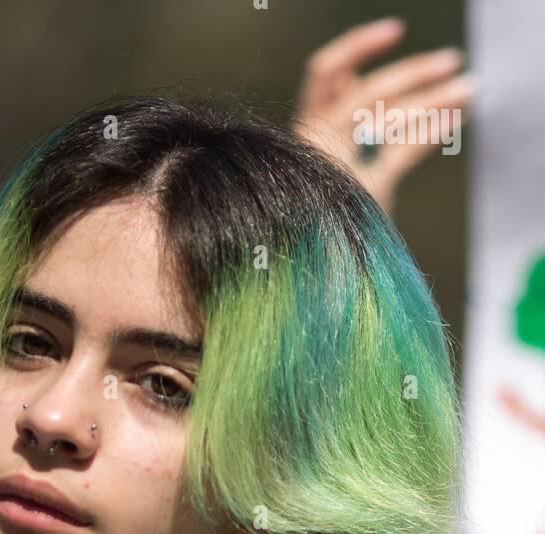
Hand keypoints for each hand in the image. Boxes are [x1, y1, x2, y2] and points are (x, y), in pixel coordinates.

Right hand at [292, 17, 477, 215]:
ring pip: (390, 118)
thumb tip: (363, 81)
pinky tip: (455, 119)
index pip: (326, 72)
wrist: (316, 260)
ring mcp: (335, 167)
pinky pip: (403, 152)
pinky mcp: (360, 191)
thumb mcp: (342, 158)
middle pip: (367, 91)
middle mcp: (315, 141)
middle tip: (452, 60)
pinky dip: (431, 133)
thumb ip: (357, 123)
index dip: (358, 45)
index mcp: (307, 127)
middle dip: (413, 71)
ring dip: (434, 97)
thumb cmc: (327, 212)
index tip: (396, 30)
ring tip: (468, 88)